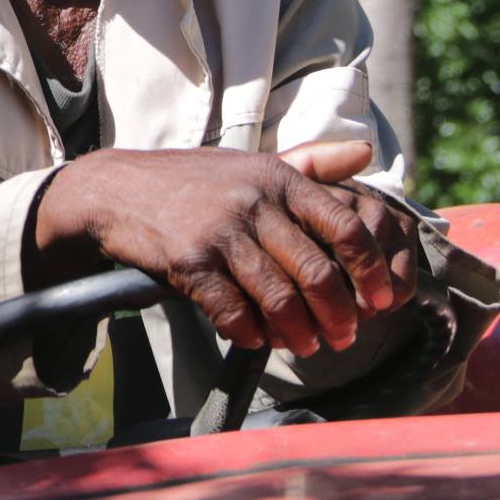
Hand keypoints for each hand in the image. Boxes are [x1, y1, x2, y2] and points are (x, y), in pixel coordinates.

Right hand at [26, 141, 393, 355]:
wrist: (117, 190)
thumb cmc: (194, 181)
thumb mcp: (253, 162)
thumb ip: (311, 161)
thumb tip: (365, 154)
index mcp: (278, 177)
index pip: (345, 226)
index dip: (370, 270)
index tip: (382, 300)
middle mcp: (254, 200)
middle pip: (317, 270)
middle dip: (339, 314)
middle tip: (347, 338)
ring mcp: (219, 230)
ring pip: (278, 297)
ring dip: (299, 332)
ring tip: (307, 346)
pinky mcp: (189, 260)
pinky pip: (232, 310)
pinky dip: (250, 333)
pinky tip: (257, 340)